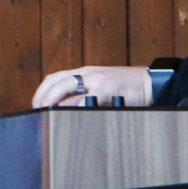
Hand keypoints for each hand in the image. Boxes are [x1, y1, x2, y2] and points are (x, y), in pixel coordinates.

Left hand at [32, 65, 152, 108]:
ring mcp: (98, 79)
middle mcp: (88, 73)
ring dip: (55, 102)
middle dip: (43, 97)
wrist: (152, 82)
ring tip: (49, 114)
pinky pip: (90, 96)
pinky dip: (79, 106)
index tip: (35, 105)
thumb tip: (66, 110)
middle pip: (57, 82)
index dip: (41, 91)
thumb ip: (84, 95)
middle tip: (38, 111)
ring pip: (68, 87)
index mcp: (84, 73)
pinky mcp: (110, 87)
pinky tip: (72, 115)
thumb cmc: (127, 88)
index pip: (54, 78)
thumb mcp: (102, 87)